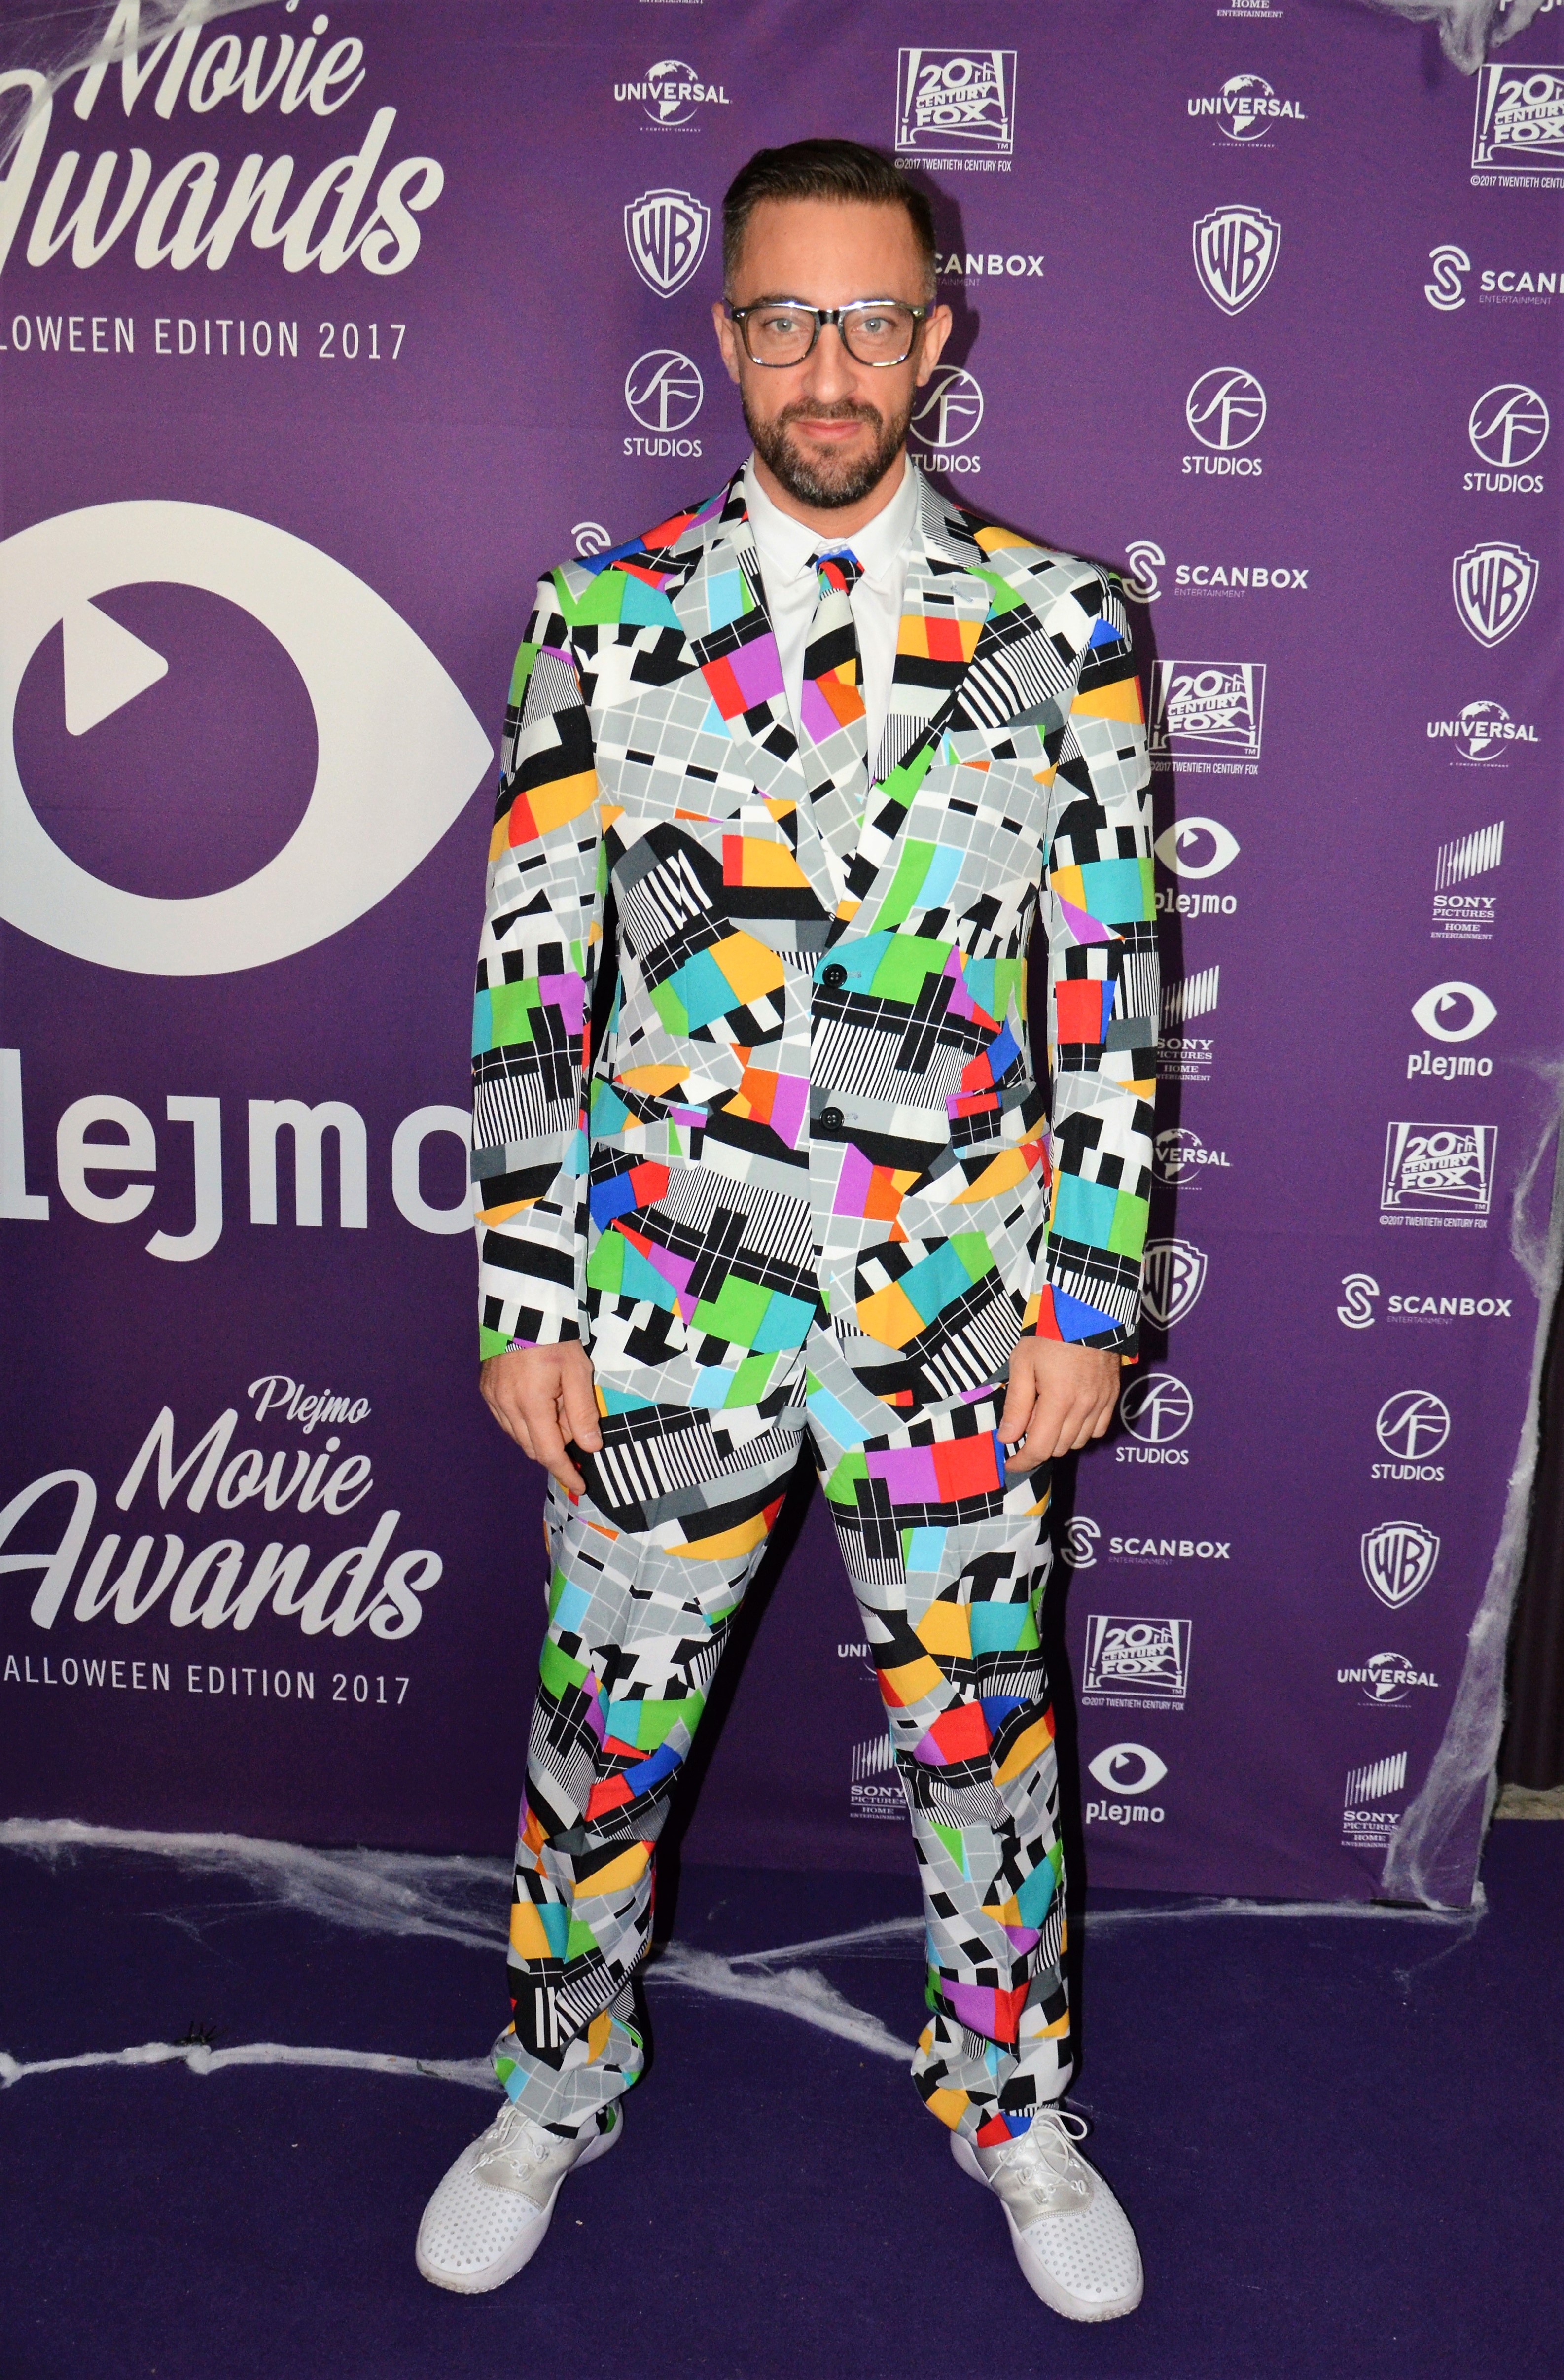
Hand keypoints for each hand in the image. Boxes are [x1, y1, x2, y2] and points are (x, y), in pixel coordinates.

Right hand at [480, 1344, 601, 1495]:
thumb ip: (583, 1413)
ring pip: (518, 1435)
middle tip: (574, 1419)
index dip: (565, 1472)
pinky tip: (538, 1399)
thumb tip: (590, 1447)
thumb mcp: (578, 1373)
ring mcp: (492, 1397)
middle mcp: (506, 1405)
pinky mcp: (486, 1389)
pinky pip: (506, 1419)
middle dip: (557, 1445)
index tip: (580, 1486)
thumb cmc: (556, 1338)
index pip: (549, 1452)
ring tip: (557, 1401)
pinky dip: (524, 1420)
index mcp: (531, 1403)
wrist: (523, 1307)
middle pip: (533, 1446)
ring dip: (540, 1432)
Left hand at [997, 1339, 1121, 1469]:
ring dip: (1060, 1439)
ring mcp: (1102, 1402)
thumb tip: (1007, 1438)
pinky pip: (1099, 1429)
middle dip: (1039, 1446)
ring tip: (1047, 1415)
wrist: (1087, 1310)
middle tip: (1025, 1426)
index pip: (1040, 1448)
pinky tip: (1070, 1414)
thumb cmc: (1049, 1334)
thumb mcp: (1023, 1364)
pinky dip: (1082, 1430)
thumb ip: (1016, 1405)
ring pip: (1079, 1441)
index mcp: (1059, 1400)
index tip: (1011, 1464)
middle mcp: (1084, 1406)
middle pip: (1059, 1448)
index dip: (1023, 1461)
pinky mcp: (1113, 1395)